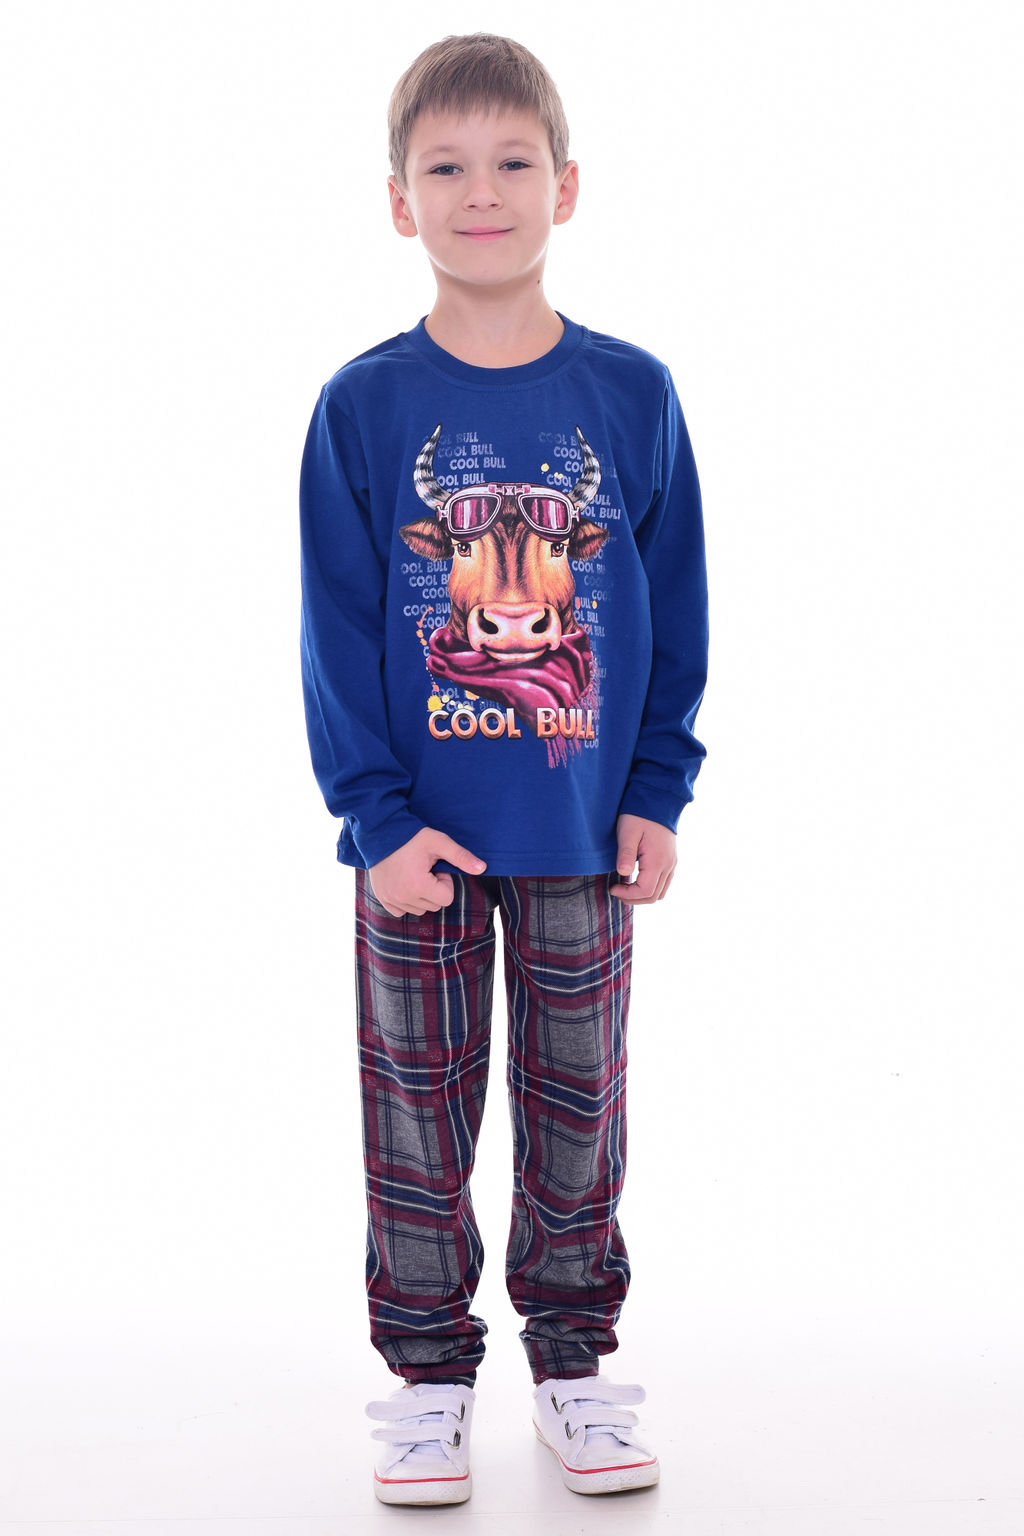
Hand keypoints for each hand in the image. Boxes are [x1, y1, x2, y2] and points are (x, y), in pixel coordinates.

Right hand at [368, 828, 485, 917]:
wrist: (380, 832)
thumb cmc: (412, 836)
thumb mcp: (440, 842)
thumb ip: (461, 856)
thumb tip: (483, 868)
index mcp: (419, 885)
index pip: (447, 898)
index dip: (444, 881)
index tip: (435, 867)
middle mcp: (403, 897)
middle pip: (434, 905)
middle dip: (434, 889)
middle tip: (424, 868)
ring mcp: (391, 900)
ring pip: (420, 909)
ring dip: (421, 895)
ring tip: (413, 873)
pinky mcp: (383, 899)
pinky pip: (401, 911)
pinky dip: (406, 900)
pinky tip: (404, 882)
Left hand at [609, 813, 676, 903]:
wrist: (657, 800)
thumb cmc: (639, 815)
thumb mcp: (628, 832)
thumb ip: (626, 853)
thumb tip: (623, 873)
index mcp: (657, 860)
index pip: (645, 891)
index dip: (627, 894)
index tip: (612, 887)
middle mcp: (668, 865)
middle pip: (653, 896)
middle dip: (633, 898)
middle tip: (616, 890)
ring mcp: (672, 863)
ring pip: (660, 892)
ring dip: (642, 895)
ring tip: (625, 886)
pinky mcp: (671, 860)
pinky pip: (663, 883)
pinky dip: (650, 887)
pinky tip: (635, 878)